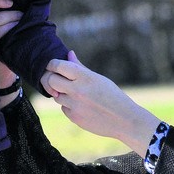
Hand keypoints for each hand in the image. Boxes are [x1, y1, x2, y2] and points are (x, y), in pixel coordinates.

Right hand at [0, 0, 22, 98]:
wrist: (1, 78)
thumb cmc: (3, 53)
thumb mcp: (0, 35)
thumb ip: (3, 21)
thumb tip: (21, 8)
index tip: (10, 2)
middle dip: (8, 13)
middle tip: (22, 14)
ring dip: (10, 21)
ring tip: (22, 21)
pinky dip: (7, 31)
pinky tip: (17, 31)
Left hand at [43, 51, 160, 153]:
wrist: (124, 120)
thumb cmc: (113, 96)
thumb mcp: (99, 79)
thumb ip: (81, 68)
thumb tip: (69, 54)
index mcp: (85, 77)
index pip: (58, 65)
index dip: (51, 64)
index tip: (52, 66)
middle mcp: (77, 90)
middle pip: (50, 80)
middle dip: (50, 79)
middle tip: (55, 79)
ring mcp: (74, 105)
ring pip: (56, 96)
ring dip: (61, 93)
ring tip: (76, 94)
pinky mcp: (74, 118)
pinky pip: (64, 108)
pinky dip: (69, 106)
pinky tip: (83, 106)